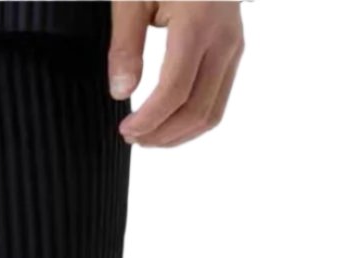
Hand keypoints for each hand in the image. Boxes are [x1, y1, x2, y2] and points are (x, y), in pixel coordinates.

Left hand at [109, 2, 243, 146]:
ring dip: (177, 135)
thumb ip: (125, 45)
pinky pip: (217, 99)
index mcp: (197, 22)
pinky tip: (167, 123)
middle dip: (161, 134)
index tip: (125, 130)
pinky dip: (191, 121)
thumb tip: (121, 93)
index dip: (149, 120)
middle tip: (131, 137)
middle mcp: (223, 38)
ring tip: (147, 137)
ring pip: (212, 112)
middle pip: (197, 109)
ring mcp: (234, 46)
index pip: (175, 91)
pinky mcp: (234, 50)